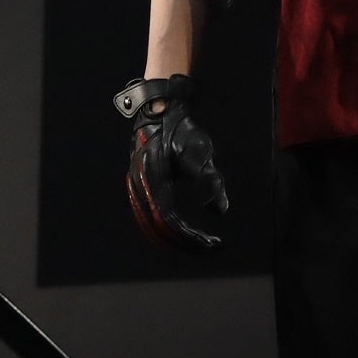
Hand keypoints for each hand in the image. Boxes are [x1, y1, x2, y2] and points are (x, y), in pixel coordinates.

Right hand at [116, 76, 229, 252]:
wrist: (159, 111)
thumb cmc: (181, 131)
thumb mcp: (201, 153)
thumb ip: (211, 181)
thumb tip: (220, 211)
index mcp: (154, 180)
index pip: (171, 221)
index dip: (191, 236)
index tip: (211, 243)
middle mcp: (141, 187)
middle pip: (160, 228)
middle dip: (185, 242)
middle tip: (209, 247)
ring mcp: (137, 187)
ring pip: (153, 225)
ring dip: (176, 237)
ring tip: (199, 242)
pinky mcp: (139, 186)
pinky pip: (150, 215)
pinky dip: (167, 227)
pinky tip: (183, 230)